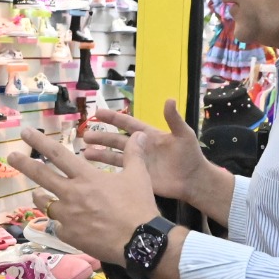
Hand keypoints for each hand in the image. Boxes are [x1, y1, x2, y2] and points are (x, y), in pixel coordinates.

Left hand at [8, 128, 158, 263]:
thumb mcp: (138, 176)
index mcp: (86, 177)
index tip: (25, 133)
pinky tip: (65, 223)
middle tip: (11, 157)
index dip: (40, 142)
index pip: (58, 154)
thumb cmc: (138, 207)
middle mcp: (71, 194)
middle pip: (41, 176)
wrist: (138, 242)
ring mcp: (67, 216)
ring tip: (37, 193)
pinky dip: (59, 222)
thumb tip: (140, 134)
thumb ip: (134, 154)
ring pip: (44, 202)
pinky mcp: (68, 235)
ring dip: (39, 196)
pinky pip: (57, 225)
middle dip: (24, 164)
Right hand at [81, 99, 207, 199]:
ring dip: (100, 153)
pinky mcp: (138, 177)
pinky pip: (121, 172)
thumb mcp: (184, 134)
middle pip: (117, 140)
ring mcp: (138, 163)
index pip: (128, 124)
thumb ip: (174, 119)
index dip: (113, 118)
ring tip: (85, 152)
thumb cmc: (190, 155)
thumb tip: (169, 99)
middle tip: (85, 135)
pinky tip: (96, 169)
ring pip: (115, 156)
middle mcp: (140, 147)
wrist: (194, 180)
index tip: (98, 112)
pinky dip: (108, 170)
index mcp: (149, 135)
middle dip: (102, 137)